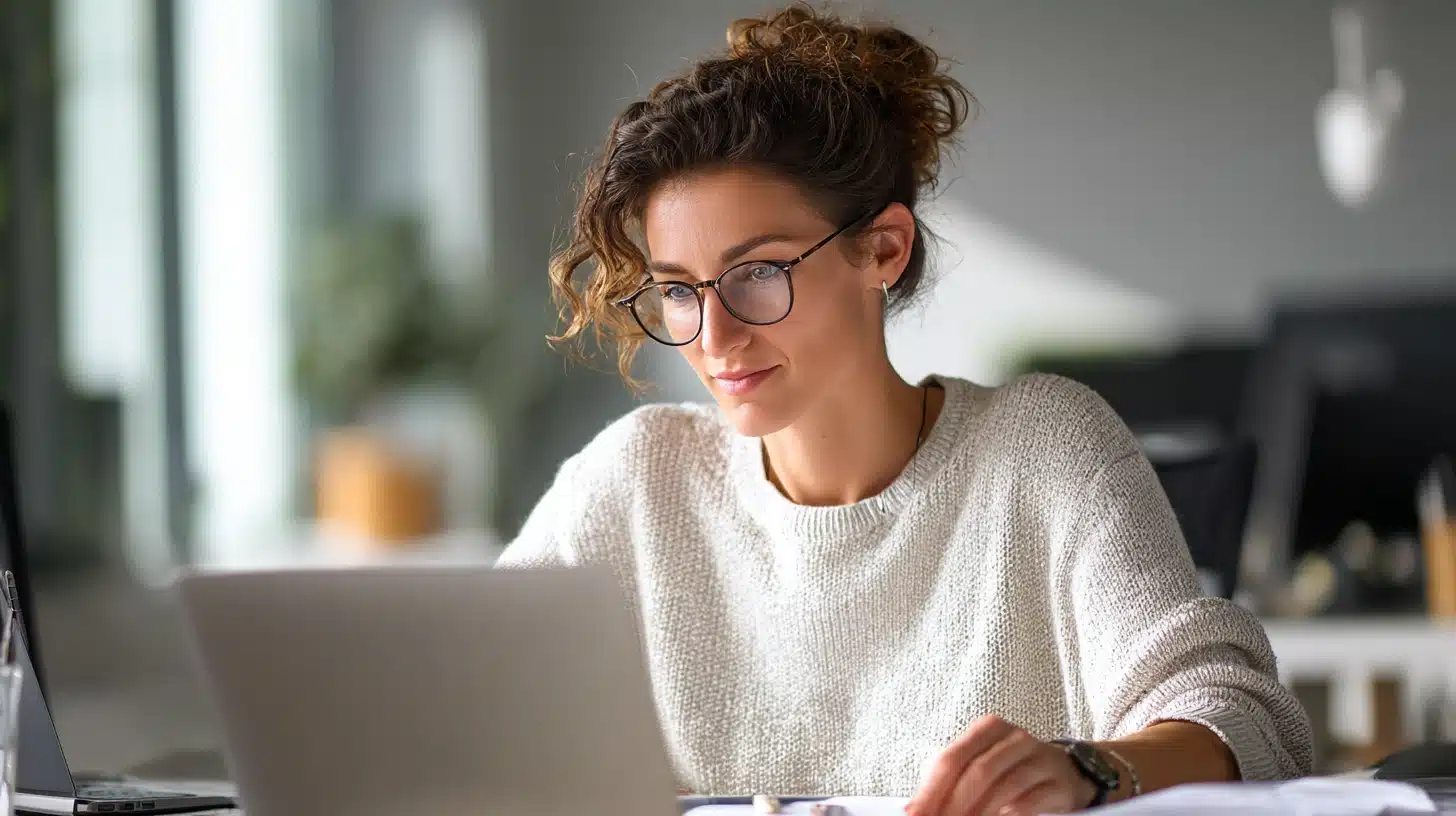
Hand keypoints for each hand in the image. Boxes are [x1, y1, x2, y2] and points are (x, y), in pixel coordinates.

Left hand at [906, 715, 1098, 815]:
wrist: (1066, 772)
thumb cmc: (1011, 770)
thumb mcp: (982, 763)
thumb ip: (952, 780)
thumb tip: (916, 808)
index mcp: (988, 729)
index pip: (952, 758)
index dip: (931, 790)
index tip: (915, 814)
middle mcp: (1015, 738)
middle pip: (976, 772)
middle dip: (952, 805)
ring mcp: (1039, 759)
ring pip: (1002, 788)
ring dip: (977, 815)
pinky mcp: (1059, 783)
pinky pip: (1029, 802)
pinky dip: (1008, 815)